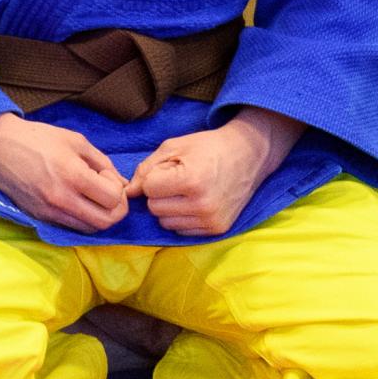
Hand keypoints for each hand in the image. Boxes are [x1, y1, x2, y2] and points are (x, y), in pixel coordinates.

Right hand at [0, 110, 131, 232]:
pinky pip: (70, 226)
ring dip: (98, 216)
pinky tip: (75, 200)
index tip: (106, 175)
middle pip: (106, 221)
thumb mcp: (75, 140)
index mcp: (72, 175)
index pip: (113, 199)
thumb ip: (102, 161)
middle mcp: (61, 198)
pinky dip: (80, 218)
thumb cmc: (37, 138)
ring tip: (92, 198)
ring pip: (89, 229)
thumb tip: (122, 183)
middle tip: (108, 193)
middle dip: (116, 209)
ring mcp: (49, 211)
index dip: (118, 188)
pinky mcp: (39, 217)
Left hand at [131, 108, 293, 238]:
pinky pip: (181, 230)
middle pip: (154, 208)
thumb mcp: (173, 148)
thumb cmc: (207, 148)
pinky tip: (195, 202)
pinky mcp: (218, 229)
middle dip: (159, 194)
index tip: (170, 168)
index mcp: (192, 181)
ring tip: (187, 191)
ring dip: (169, 208)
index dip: (153, 177)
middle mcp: (203, 205)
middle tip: (178, 179)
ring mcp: (212, 220)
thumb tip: (128, 193)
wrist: (248, 155)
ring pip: (165, 222)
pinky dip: (181, 218)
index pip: (148, 190)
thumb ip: (146, 169)